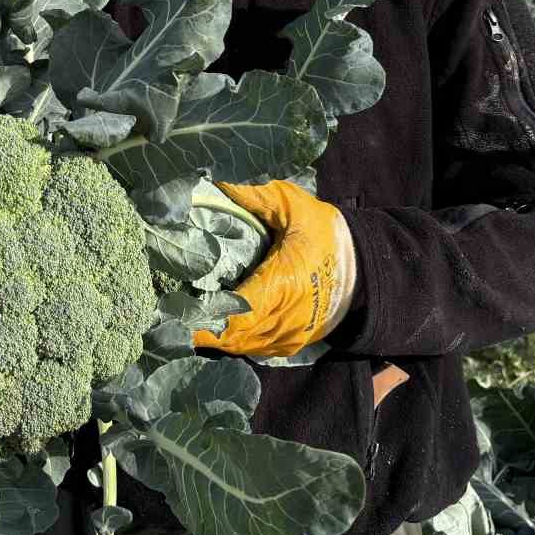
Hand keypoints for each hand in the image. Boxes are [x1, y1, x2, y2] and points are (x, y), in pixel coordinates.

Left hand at [191, 180, 357, 357]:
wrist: (367, 267)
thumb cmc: (327, 234)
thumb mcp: (294, 206)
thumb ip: (256, 197)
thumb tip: (217, 184)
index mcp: (283, 284)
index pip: (236, 313)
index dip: (205, 319)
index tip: (174, 314)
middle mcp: (285, 318)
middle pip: (233, 335)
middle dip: (201, 329)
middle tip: (167, 317)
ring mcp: (290, 335)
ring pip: (242, 347)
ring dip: (215, 338)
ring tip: (184, 322)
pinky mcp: (293, 342)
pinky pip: (256, 349)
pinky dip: (234, 342)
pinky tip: (214, 328)